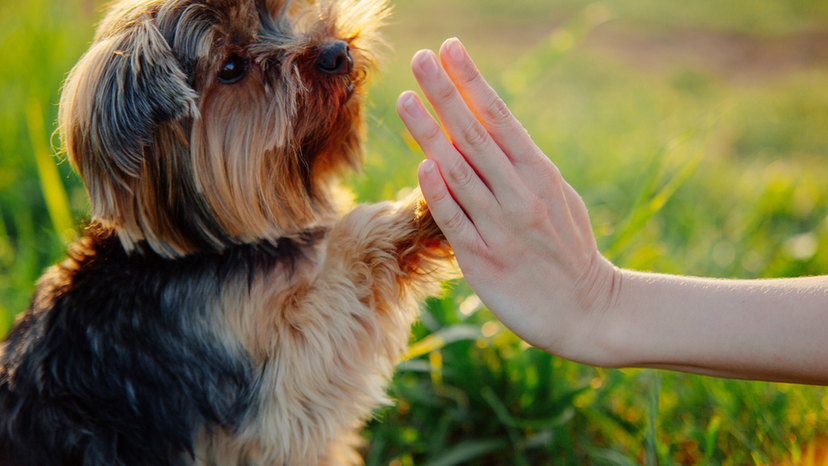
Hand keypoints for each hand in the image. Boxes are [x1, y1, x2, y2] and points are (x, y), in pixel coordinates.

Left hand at [396, 38, 620, 364]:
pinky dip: (439, 192)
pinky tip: (422, 164)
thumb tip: (489, 134)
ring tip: (405, 99)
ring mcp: (502, 227)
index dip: (472, 82)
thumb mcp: (557, 199)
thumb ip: (523, 169)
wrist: (588, 312)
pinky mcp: (485, 261)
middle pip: (475, 135)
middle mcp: (521, 195)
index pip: (500, 118)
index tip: (450, 48)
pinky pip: (456, 221)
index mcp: (541, 174)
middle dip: (445, 93)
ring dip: (430, 133)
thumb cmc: (569, 251)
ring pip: (460, 172)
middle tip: (419, 58)